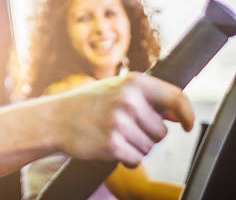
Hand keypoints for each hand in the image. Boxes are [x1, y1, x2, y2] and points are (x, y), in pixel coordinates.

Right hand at [52, 72, 193, 167]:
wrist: (54, 119)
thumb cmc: (87, 104)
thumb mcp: (115, 89)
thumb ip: (146, 97)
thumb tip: (176, 114)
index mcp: (133, 82)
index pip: (175, 97)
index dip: (186, 113)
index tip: (187, 124)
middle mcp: (128, 100)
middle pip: (161, 131)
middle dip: (146, 134)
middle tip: (121, 125)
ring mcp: (119, 122)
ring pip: (149, 147)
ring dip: (135, 146)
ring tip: (112, 134)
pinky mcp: (112, 144)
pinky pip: (135, 159)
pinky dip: (125, 157)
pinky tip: (108, 145)